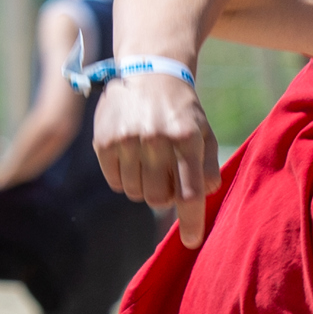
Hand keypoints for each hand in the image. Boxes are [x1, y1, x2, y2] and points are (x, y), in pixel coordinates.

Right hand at [93, 71, 219, 245]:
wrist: (149, 71)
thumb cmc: (181, 109)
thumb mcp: (204, 132)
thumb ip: (208, 166)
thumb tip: (205, 195)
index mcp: (186, 138)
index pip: (189, 193)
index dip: (191, 222)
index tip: (192, 242)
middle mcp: (156, 138)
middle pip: (159, 199)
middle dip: (165, 196)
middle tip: (167, 177)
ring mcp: (127, 139)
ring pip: (136, 193)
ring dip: (145, 187)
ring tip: (150, 162)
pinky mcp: (104, 140)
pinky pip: (116, 182)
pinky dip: (125, 178)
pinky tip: (132, 157)